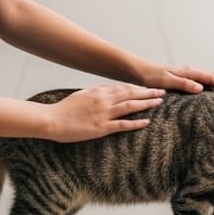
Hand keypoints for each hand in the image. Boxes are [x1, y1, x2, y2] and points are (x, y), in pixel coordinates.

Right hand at [44, 85, 165, 142]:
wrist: (52, 119)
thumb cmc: (64, 109)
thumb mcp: (81, 96)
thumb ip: (96, 94)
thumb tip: (107, 93)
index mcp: (98, 91)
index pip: (123, 87)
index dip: (138, 87)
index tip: (149, 87)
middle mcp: (103, 100)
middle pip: (131, 94)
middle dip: (148, 92)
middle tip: (162, 91)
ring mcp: (103, 113)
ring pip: (130, 106)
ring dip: (146, 103)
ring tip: (159, 102)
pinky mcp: (101, 127)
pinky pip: (123, 124)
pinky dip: (136, 122)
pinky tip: (147, 121)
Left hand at [136, 62, 213, 93]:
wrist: (140, 72)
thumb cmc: (151, 77)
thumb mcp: (166, 81)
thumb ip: (183, 83)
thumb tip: (201, 88)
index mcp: (189, 72)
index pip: (212, 77)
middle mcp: (192, 72)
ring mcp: (190, 76)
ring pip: (211, 79)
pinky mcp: (186, 81)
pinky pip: (204, 83)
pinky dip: (212, 88)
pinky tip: (213, 99)